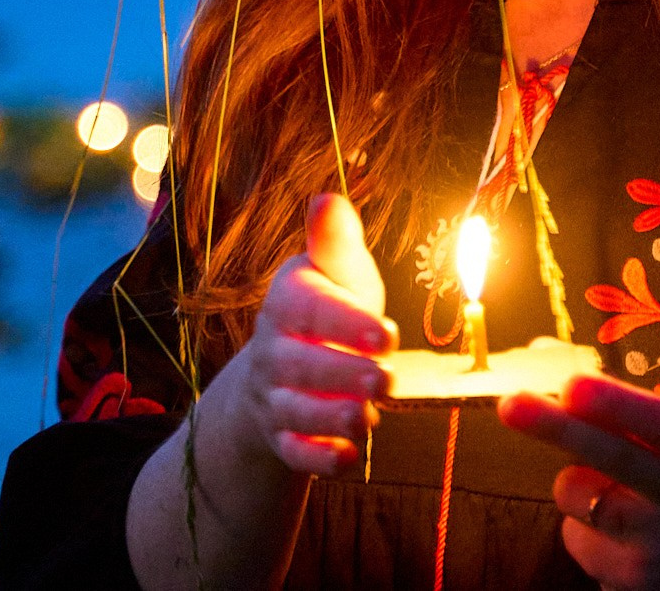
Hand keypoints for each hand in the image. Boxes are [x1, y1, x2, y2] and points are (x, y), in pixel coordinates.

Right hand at [234, 193, 395, 476]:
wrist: (284, 370)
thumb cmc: (329, 310)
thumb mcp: (339, 275)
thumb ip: (337, 245)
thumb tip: (326, 199)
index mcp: (287, 301)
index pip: (308, 308)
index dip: (345, 322)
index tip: (386, 333)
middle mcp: (273, 350)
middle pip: (300, 366)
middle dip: (342, 374)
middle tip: (384, 379)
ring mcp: (274, 398)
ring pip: (296, 411)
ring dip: (332, 417)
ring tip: (367, 417)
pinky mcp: (283, 439)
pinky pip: (294, 454)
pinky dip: (318, 459)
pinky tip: (347, 457)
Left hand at [499, 375, 659, 589]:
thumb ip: (624, 418)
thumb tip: (556, 389)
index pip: (659, 422)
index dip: (615, 404)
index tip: (574, 386)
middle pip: (614, 458)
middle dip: (558, 428)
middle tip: (510, 404)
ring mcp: (655, 549)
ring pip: (573, 494)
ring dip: (576, 487)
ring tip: (620, 500)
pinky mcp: (627, 586)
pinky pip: (574, 537)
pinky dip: (586, 531)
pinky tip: (623, 541)